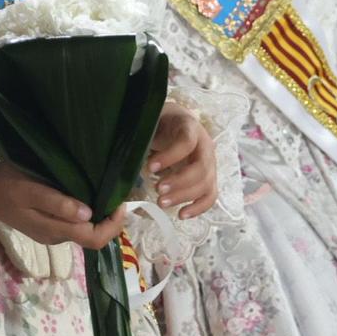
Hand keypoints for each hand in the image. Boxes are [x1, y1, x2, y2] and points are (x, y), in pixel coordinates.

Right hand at [0, 163, 128, 249]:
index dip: (113, 225)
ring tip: (104, 194)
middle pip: (92, 238)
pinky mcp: (44, 226)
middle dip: (109, 222)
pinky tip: (85, 198)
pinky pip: (72, 226)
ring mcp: (49, 233)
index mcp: (54, 231)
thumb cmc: (5, 186)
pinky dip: (85, 215)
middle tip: (116, 196)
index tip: (120, 202)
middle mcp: (55, 237)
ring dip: (98, 218)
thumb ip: (59, 204)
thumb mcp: (31, 190)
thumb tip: (88, 214)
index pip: (94, 238)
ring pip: (83, 232)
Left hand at [149, 103, 218, 217]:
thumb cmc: (161, 123)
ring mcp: (210, 164)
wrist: (176, 123)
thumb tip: (126, 150)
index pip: (186, 142)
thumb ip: (143, 132)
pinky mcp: (208, 178)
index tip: (150, 167)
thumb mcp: (152, 120)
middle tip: (157, 190)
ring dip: (184, 196)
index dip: (170, 156)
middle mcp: (205, 146)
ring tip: (161, 203)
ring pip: (206, 184)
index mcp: (190, 127)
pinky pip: (210, 195)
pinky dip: (198, 207)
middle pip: (200, 168)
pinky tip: (181, 215)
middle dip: (179, 182)